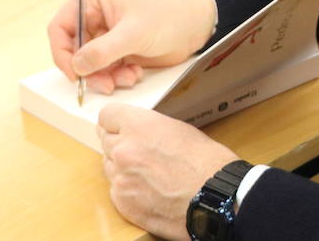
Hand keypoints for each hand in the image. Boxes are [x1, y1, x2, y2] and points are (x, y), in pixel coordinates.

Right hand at [48, 0, 217, 95]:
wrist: (198, 23)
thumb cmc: (168, 13)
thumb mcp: (134, 32)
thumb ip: (103, 51)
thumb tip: (77, 65)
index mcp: (92, 0)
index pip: (60, 27)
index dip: (61, 52)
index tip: (74, 73)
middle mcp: (96, 17)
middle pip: (74, 51)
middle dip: (88, 71)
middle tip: (104, 84)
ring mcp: (108, 36)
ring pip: (90, 65)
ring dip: (105, 77)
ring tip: (126, 78)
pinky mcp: (120, 51)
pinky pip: (107, 71)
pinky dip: (117, 77)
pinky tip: (134, 74)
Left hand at [99, 106, 239, 239]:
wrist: (213, 196)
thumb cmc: (204, 162)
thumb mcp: (177, 129)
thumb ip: (149, 129)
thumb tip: (137, 133)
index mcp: (138, 126)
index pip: (107, 115)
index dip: (115, 120)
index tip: (118, 125)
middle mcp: (123, 150)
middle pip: (105, 140)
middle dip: (120, 142)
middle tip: (138, 150)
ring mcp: (120, 178)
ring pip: (109, 165)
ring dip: (122, 166)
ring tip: (147, 173)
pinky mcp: (122, 202)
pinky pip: (115, 189)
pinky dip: (127, 188)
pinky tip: (148, 190)